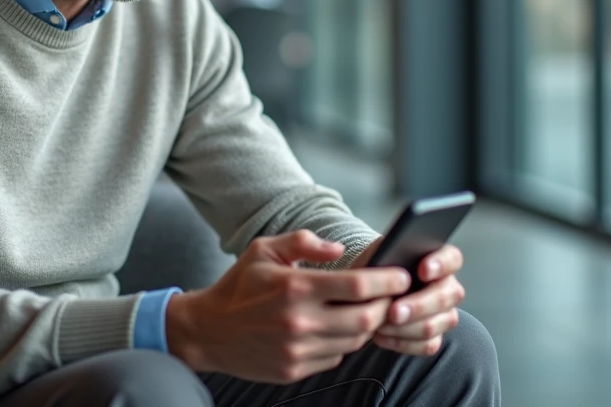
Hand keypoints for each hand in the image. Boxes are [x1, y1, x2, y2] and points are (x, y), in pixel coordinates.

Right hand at [166, 230, 410, 383]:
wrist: (208, 331)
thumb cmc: (239, 285)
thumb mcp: (264, 249)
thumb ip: (304, 242)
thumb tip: (339, 249)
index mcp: (294, 287)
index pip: (357, 285)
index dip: (387, 280)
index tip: (402, 276)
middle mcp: (299, 321)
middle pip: (366, 318)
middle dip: (387, 306)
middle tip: (392, 295)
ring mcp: (298, 350)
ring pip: (355, 341)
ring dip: (368, 325)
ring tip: (368, 309)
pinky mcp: (295, 370)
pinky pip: (335, 356)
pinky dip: (344, 342)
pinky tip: (337, 327)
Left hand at [352, 240, 465, 355]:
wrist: (367, 292)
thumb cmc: (376, 269)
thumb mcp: (378, 254)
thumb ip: (389, 254)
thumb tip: (391, 261)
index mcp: (439, 260)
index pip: (452, 258)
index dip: (441, 264)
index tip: (422, 270)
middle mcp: (447, 287)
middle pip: (446, 296)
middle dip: (419, 305)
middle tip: (394, 311)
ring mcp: (443, 314)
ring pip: (436, 324)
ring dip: (407, 327)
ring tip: (380, 325)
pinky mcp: (433, 337)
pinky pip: (426, 345)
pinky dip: (402, 342)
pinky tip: (382, 336)